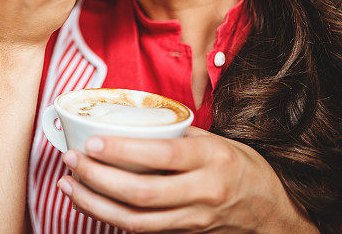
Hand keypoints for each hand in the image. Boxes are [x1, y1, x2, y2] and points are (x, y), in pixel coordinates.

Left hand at [57, 127, 315, 232]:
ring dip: (95, 203)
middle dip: (98, 177)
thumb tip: (129, 117)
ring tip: (68, 184)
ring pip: (135, 219)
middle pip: (141, 192)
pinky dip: (108, 216)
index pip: (161, 155)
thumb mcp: (216, 141)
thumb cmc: (240, 167)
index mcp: (210, 158)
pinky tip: (87, 201)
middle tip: (71, 160)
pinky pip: (140, 229)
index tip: (92, 141)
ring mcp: (194, 219)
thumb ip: (176, 134)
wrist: (273, 211)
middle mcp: (203, 192)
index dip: (122, 150)